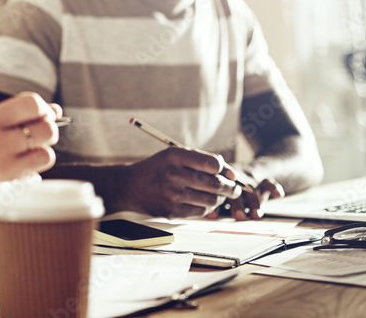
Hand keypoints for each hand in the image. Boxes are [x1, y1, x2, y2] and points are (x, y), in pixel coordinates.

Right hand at [0, 92, 60, 230]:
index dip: (44, 108)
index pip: (30, 103)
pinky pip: (39, 171)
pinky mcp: (8, 185)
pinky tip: (23, 170)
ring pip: (46, 151)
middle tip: (37, 138)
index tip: (44, 116)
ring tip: (27, 156)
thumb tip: (54, 110)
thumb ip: (14, 119)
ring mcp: (2, 164)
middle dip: (48, 132)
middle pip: (45, 128)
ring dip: (42, 153)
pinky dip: (36, 169)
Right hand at [121, 148, 240, 217]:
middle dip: (231, 187)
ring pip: (211, 199)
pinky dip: (208, 207)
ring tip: (220, 195)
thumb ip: (202, 160)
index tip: (228, 174)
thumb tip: (232, 174)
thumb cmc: (159, 168)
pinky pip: (201, 211)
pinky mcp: (172, 211)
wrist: (130, 186)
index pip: (212, 164)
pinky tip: (205, 201)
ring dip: (221, 198)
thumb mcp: (175, 155)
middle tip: (235, 189)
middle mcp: (173, 174)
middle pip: (215, 183)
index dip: (225, 170)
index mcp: (175, 156)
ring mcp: (172, 194)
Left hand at [219, 176, 283, 220]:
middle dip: (237, 205)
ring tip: (256, 215)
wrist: (247, 172)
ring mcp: (248, 182)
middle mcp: (233, 181)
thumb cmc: (227, 189)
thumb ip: (214, 203)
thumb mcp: (218, 193)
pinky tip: (279, 194)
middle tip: (239, 216)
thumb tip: (208, 213)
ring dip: (254, 203)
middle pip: (235, 192)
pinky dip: (274, 187)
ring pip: (252, 190)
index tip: (214, 215)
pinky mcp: (262, 182)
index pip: (217, 193)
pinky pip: (268, 183)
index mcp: (220, 183)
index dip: (216, 203)